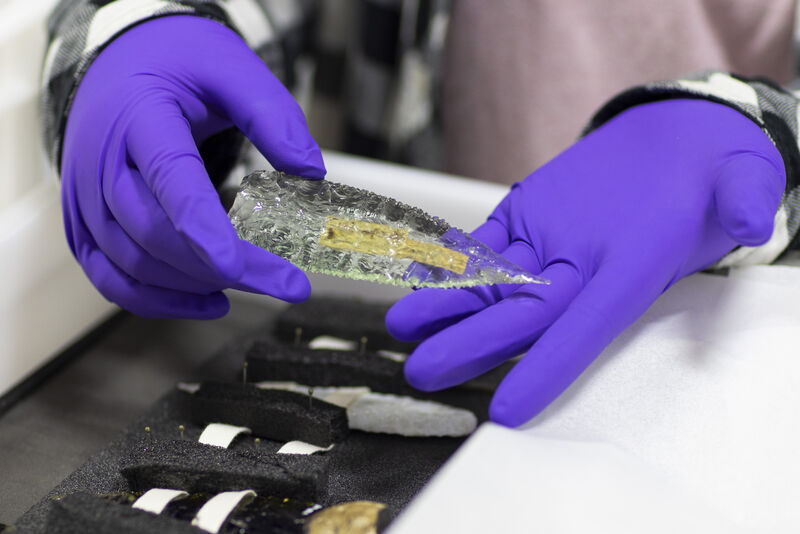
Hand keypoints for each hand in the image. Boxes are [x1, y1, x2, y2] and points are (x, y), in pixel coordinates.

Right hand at [61, 16, 324, 317]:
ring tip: (257, 281)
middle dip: (223, 267)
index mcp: (139, 114)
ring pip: (132, 261)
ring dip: (195, 283)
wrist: (119, 62)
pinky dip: (157, 300)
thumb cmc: (175, 63)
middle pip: (154, 231)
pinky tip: (210, 301)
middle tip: (289, 285)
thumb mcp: (228, 65)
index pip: (168, 177)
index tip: (237, 265)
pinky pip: (110, 277)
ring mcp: (86, 196)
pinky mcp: (85, 222)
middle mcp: (101, 161)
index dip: (200, 227)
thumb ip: (270, 113)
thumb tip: (311, 171)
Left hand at [386, 100, 784, 425]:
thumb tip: (754, 219)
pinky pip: (485, 242)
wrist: (675, 148)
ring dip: (447, 304)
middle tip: (423, 371)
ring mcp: (549, 244)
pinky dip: (453, 257)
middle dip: (472, 344)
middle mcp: (584, 268)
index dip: (548, 369)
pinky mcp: (526, 217)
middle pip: (522, 316)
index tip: (508, 409)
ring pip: (492, 282)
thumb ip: (746, 197)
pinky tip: (421, 271)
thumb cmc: (711, 174)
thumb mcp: (741, 178)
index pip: (587, 331)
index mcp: (631, 270)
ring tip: (403, 326)